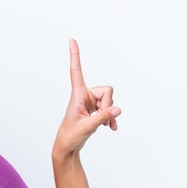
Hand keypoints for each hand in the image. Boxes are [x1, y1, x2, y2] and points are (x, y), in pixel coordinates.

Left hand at [54, 39, 121, 156]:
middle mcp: (84, 95)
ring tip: (103, 125)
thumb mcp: (88, 127)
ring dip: (110, 113)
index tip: (72, 40)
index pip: (76, 71)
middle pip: (108, 90)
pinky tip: (111, 128)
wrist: (68, 147)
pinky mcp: (95, 109)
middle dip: (109, 104)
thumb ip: (103, 117)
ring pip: (110, 99)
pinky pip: (111, 107)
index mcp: (77, 94)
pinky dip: (112, 117)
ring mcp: (90, 102)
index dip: (75, 56)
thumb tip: (118, 109)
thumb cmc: (71, 136)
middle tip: (101, 118)